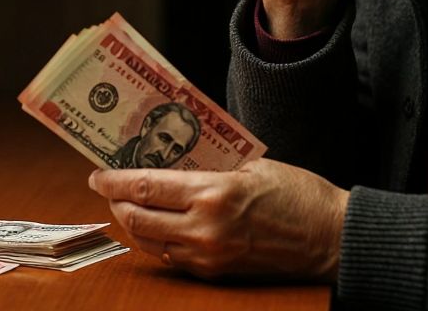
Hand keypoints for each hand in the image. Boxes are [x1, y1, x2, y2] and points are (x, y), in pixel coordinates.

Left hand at [88, 158, 347, 281]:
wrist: (329, 237)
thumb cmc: (297, 193)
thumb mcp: (251, 164)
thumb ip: (208, 163)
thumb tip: (170, 156)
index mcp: (212, 193)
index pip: (144, 187)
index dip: (113, 181)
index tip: (97, 174)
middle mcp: (203, 228)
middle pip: (137, 220)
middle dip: (115, 203)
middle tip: (108, 187)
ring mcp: (208, 255)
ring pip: (149, 242)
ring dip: (133, 223)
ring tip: (128, 204)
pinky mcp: (215, 272)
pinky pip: (171, 257)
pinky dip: (156, 240)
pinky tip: (157, 225)